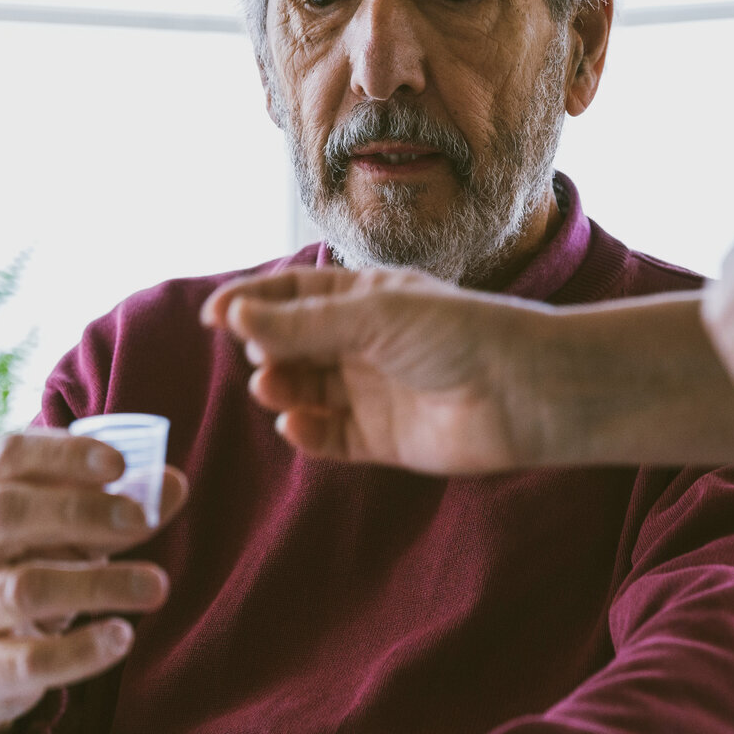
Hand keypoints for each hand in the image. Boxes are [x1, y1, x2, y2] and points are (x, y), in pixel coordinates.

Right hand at [0, 428, 187, 733]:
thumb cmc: (25, 567)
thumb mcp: (62, 529)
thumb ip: (114, 503)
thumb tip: (174, 484)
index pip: (4, 457)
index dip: (63, 455)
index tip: (120, 464)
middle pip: (4, 513)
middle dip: (80, 512)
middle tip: (142, 520)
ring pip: (23, 588)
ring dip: (99, 584)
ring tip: (158, 585)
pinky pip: (29, 660)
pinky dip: (82, 649)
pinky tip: (123, 636)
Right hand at [202, 267, 550, 473]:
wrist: (521, 391)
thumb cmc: (458, 333)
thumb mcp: (372, 314)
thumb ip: (302, 321)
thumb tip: (236, 316)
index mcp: (364, 297)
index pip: (291, 294)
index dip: (249, 302)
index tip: (211, 317)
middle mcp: (364, 342)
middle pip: (292, 344)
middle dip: (266, 349)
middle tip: (258, 356)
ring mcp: (371, 391)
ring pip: (304, 391)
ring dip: (280, 389)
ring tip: (272, 388)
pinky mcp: (381, 438)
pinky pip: (328, 436)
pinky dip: (306, 432)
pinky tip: (296, 425)